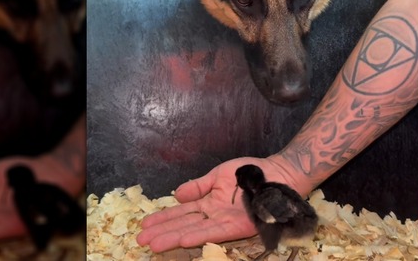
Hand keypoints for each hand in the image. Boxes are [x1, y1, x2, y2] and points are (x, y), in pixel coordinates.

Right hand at [136, 155, 307, 252]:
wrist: (276, 174)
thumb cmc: (249, 173)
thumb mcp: (218, 176)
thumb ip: (198, 186)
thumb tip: (176, 194)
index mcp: (208, 203)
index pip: (181, 213)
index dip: (163, 219)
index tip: (144, 226)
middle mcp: (213, 215)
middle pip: (183, 225)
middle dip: (162, 233)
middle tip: (140, 241)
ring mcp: (224, 222)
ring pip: (194, 231)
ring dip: (174, 238)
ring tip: (154, 244)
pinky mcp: (238, 226)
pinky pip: (215, 232)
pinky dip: (199, 236)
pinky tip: (183, 240)